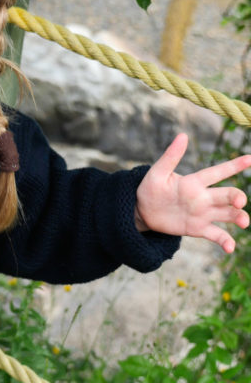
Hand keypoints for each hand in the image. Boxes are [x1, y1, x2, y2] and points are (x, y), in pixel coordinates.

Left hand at [135, 133, 250, 252]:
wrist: (142, 211)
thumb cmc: (149, 188)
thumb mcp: (157, 172)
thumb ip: (171, 156)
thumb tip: (183, 135)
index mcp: (194, 182)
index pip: (219, 172)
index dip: (235, 165)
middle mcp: (203, 197)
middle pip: (227, 195)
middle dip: (237, 197)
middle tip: (239, 202)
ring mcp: (203, 213)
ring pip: (227, 214)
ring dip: (239, 217)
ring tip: (243, 222)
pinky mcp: (198, 229)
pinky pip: (216, 234)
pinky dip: (225, 241)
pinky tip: (230, 247)